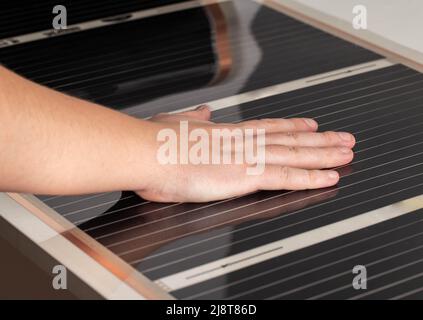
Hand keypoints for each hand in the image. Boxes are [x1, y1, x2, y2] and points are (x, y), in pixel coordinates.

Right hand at [136, 105, 354, 202]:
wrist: (147, 152)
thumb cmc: (155, 141)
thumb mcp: (175, 122)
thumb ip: (194, 118)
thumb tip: (203, 111)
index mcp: (226, 133)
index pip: (267, 128)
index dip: (291, 125)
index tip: (310, 123)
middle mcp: (242, 142)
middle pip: (289, 139)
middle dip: (318, 139)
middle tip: (343, 137)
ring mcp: (247, 158)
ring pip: (295, 155)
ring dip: (324, 154)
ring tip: (347, 152)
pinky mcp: (246, 176)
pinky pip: (287, 177)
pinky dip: (310, 177)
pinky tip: (329, 177)